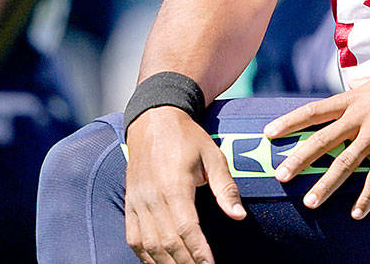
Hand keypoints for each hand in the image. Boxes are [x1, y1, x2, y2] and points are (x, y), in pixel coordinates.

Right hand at [124, 106, 244, 263]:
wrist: (153, 120)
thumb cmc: (188, 138)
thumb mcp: (213, 156)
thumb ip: (225, 187)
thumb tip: (239, 216)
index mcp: (174, 185)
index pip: (186, 229)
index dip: (198, 252)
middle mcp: (152, 197)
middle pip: (167, 242)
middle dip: (185, 263)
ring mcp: (137, 202)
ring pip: (148, 245)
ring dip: (165, 263)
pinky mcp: (130, 203)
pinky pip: (133, 237)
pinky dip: (145, 255)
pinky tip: (159, 263)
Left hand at [264, 65, 369, 218]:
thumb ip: (362, 87)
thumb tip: (353, 84)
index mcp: (353, 99)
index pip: (314, 111)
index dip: (290, 122)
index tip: (269, 132)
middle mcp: (360, 116)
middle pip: (322, 140)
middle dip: (299, 159)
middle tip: (280, 175)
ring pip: (345, 162)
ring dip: (326, 184)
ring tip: (309, 202)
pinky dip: (367, 196)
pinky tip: (356, 213)